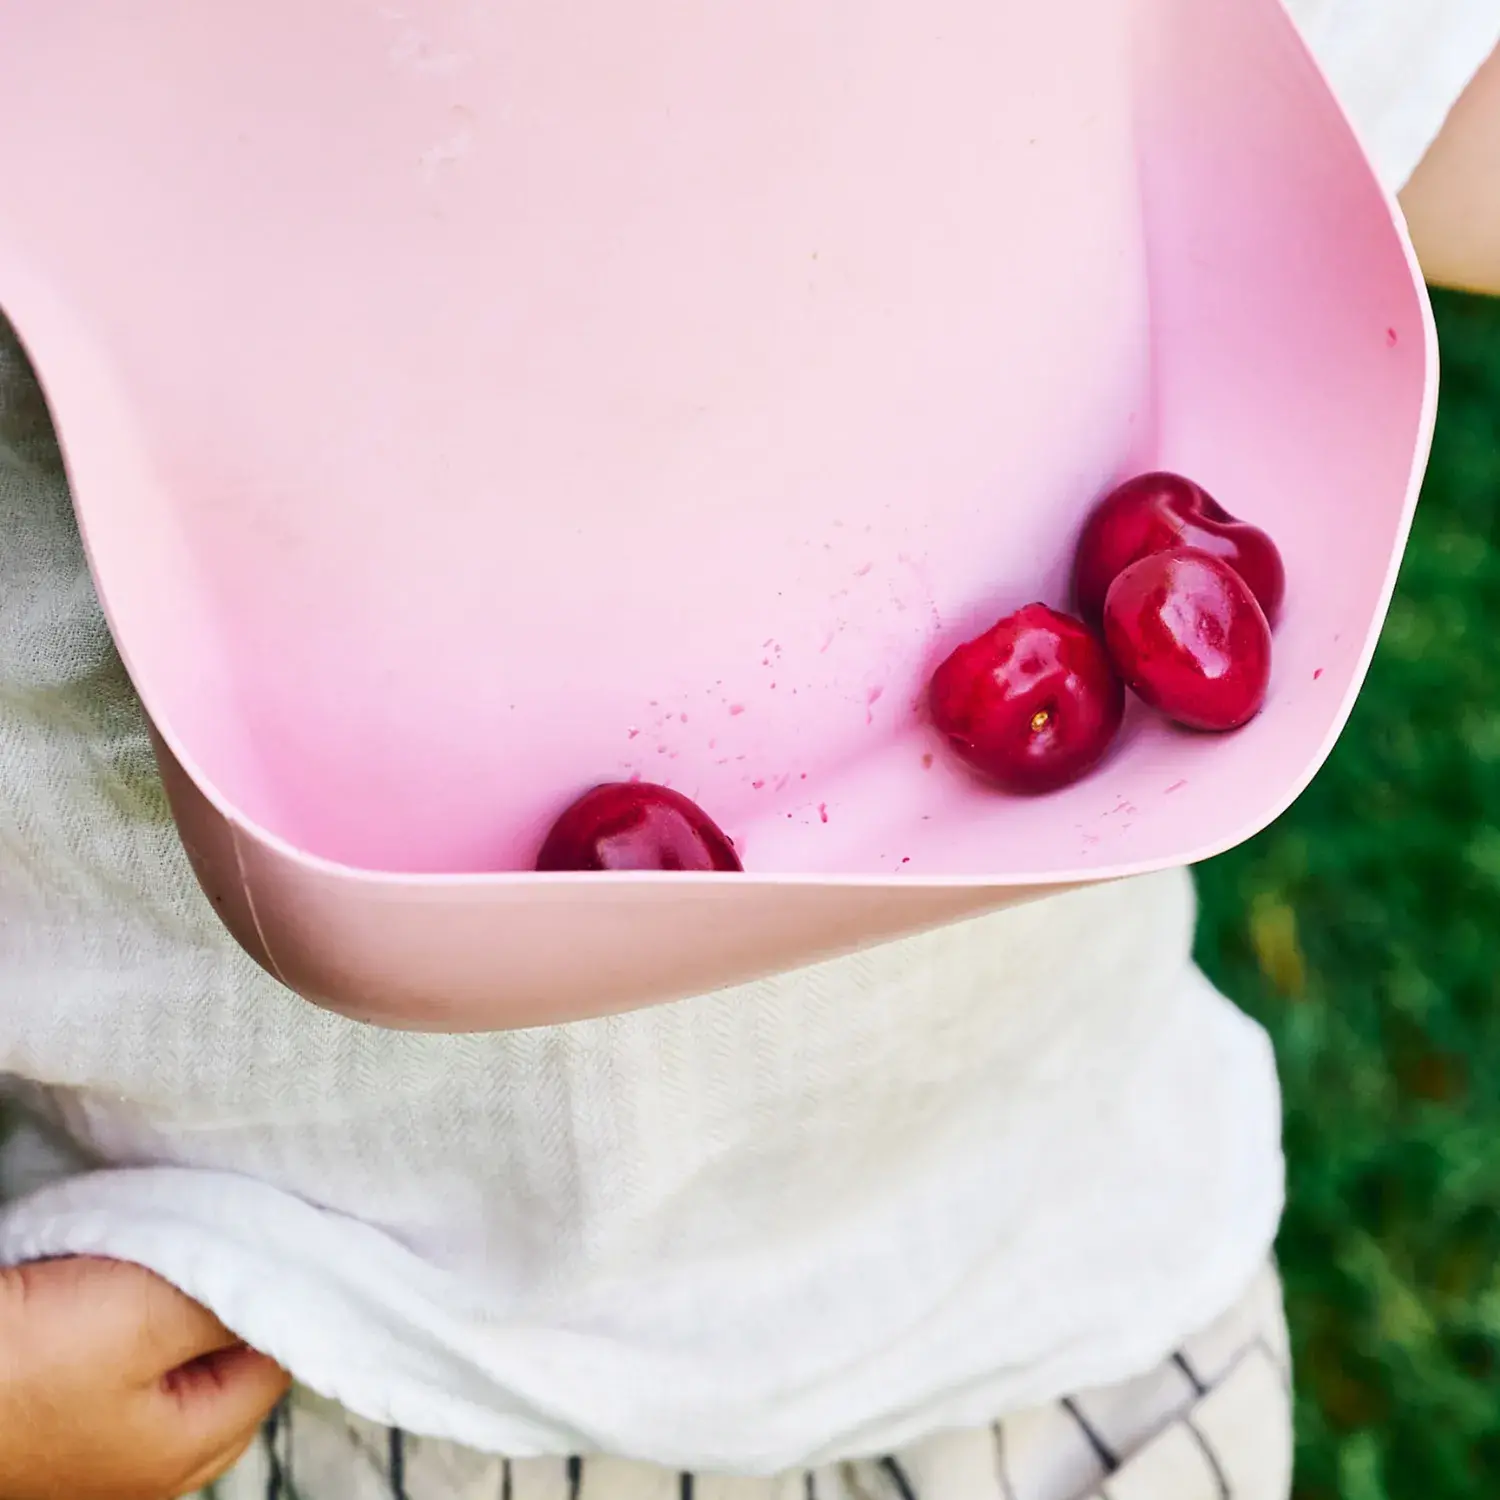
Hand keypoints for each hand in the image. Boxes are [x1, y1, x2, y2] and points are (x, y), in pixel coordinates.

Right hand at [0, 1255, 289, 1499]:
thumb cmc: (22, 1363)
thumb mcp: (149, 1318)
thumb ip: (232, 1305)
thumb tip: (289, 1288)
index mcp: (194, 1450)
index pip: (280, 1357)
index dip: (279, 1292)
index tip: (272, 1236)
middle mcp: (155, 1460)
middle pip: (230, 1356)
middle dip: (225, 1292)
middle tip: (211, 1236)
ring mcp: (102, 1441)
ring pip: (173, 1349)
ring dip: (170, 1295)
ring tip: (154, 1252)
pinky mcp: (58, 1409)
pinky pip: (119, 1352)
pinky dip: (121, 1308)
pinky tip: (107, 1277)